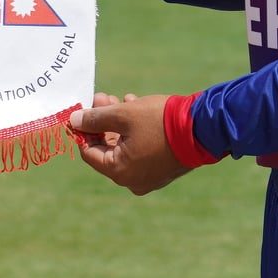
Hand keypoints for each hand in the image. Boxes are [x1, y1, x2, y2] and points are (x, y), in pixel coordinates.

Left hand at [69, 93, 191, 194]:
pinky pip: (140, 150)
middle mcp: (132, 180)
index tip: (83, 109)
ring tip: (121, 98)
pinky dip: (134, 131)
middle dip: (103, 121)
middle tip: (103, 97)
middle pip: (107, 148)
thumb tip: (73, 121)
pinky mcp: (162, 169)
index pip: (89, 152)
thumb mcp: (123, 114)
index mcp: (119, 172)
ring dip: (119, 122)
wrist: (203, 129)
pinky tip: (136, 107)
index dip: (83, 129)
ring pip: (124, 147)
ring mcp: (149, 177)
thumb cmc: (160, 121)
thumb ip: (95, 118)